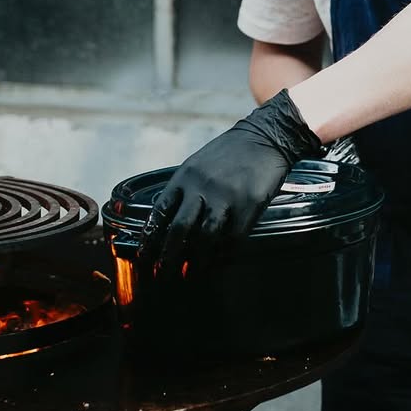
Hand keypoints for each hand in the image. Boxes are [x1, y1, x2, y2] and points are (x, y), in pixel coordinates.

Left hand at [142, 89, 322, 276]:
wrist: (266, 137)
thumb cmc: (231, 152)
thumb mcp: (199, 162)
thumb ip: (186, 187)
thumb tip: (170, 217)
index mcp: (185, 176)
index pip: (160, 211)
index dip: (150, 236)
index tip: (144, 254)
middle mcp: (201, 187)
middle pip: (178, 229)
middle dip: (167, 254)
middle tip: (161, 272)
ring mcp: (226, 197)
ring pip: (204, 237)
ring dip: (194, 260)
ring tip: (188, 273)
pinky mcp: (248, 205)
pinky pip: (232, 237)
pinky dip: (223, 253)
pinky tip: (217, 261)